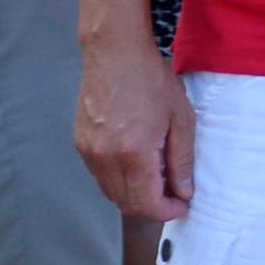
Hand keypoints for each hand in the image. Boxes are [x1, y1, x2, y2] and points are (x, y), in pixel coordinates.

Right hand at [75, 42, 196, 219]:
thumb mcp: (181, 119)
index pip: (146, 204)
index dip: (167, 212)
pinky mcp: (79, 143)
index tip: (182, 206)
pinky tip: (136, 162)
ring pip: (111, 191)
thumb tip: (184, 191)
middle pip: (126, 203)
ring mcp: (88, 152)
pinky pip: (100, 175)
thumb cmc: (152, 80)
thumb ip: (182, 160)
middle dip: (152, 206)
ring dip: (134, 194)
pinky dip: (118, 178)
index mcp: (134, 153)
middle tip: (173, 193)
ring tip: (157, 175)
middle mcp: (106, 158)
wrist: (115, 52)